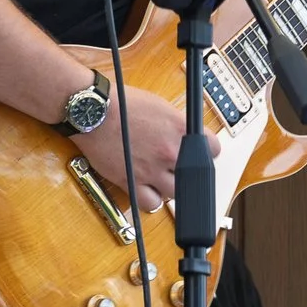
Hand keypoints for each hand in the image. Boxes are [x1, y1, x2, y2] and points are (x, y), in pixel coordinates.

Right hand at [87, 81, 215, 212]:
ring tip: (161, 177)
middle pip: (196, 175)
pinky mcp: (131, 181)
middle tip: (178, 166)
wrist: (93, 110)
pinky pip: (151, 203)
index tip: (200, 154)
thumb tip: (187, 135)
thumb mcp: (160, 106)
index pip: (213, 149)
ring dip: (171, 187)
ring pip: (176, 193)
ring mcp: (152, 169)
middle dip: (188, 171)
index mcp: (180, 129)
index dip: (207, 152)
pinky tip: (147, 189)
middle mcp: (170, 152)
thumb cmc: (120, 102)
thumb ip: (177, 125)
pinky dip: (151, 199)